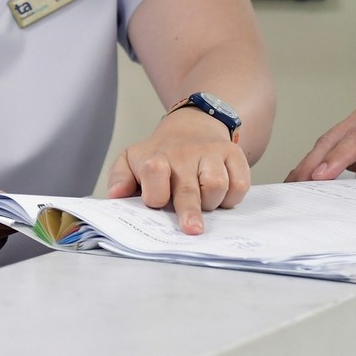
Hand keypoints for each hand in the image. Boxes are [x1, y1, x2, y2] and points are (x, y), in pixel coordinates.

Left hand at [105, 106, 249, 234]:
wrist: (193, 125)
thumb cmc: (161, 154)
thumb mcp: (132, 160)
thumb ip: (119, 178)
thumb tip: (115, 195)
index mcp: (157, 158)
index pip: (154, 172)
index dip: (156, 192)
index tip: (156, 204)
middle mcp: (185, 154)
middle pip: (189, 187)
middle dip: (190, 211)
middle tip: (192, 230)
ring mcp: (212, 153)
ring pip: (217, 185)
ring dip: (211, 203)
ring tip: (202, 203)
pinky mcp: (234, 154)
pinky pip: (240, 183)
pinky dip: (232, 197)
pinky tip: (221, 196)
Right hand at [284, 96, 355, 197]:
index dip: (338, 157)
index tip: (320, 175)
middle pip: (337, 136)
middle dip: (315, 160)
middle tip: (294, 184)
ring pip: (332, 143)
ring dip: (313, 163)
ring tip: (292, 185)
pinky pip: (339, 152)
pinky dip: (322, 166)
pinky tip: (307, 181)